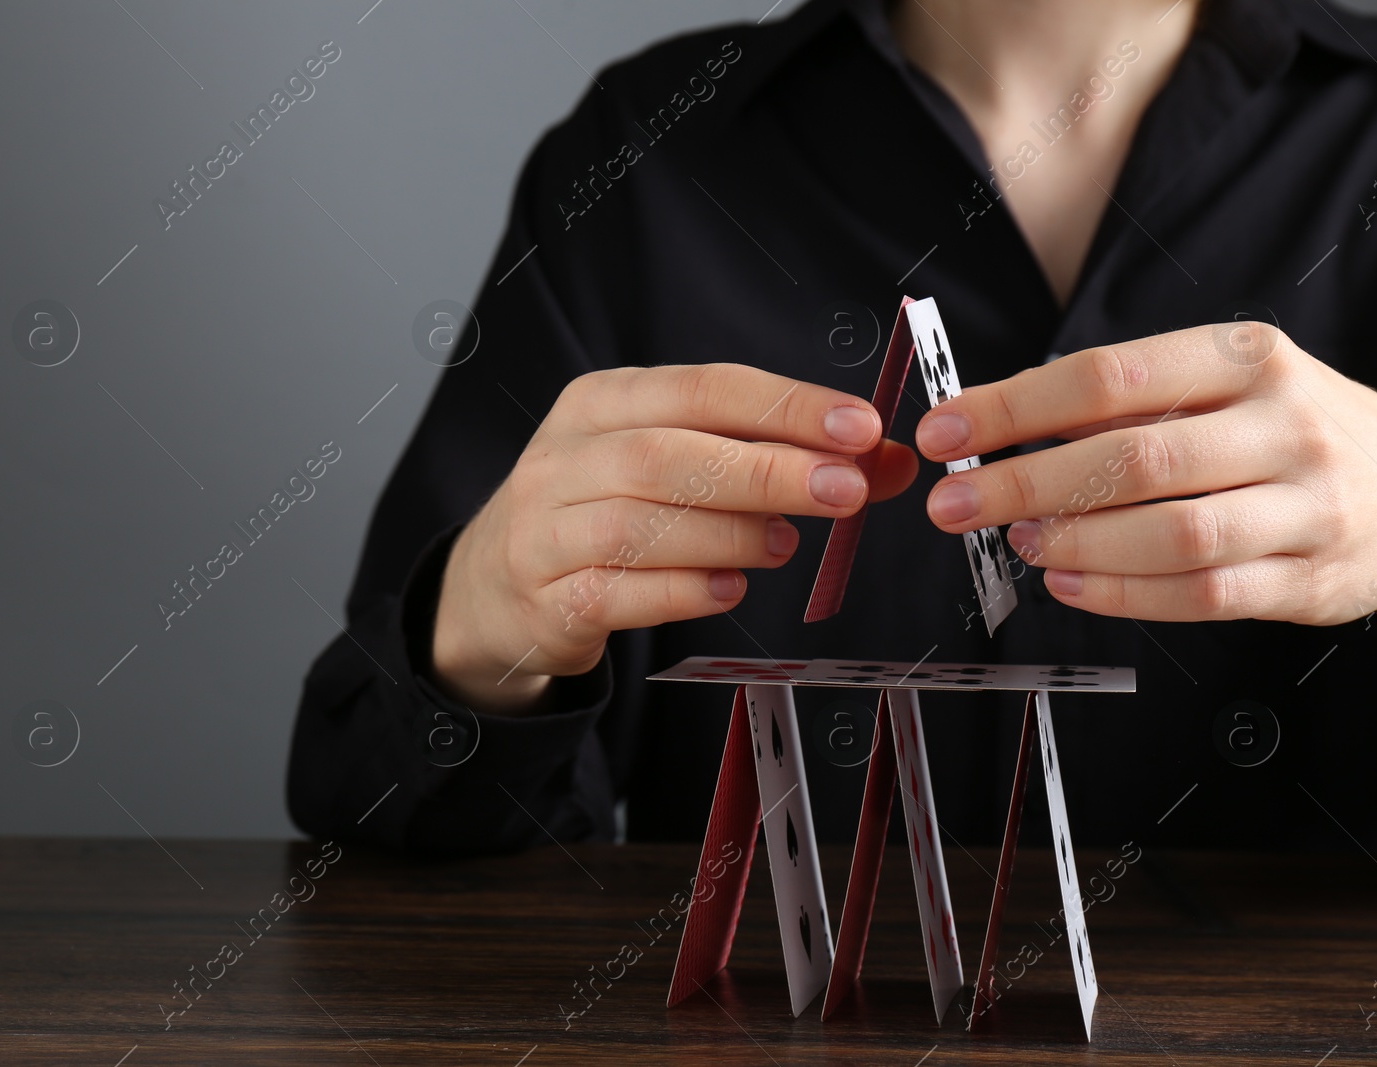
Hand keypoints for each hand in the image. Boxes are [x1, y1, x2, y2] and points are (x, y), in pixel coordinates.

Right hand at [433, 364, 919, 711]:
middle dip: (767, 469)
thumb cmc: (603, 512)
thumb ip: (771, 458)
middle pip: (669, 452)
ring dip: (729, 533)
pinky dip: (682, 590)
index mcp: (601, 402)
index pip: (704, 388)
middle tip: (845, 490)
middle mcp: (564, 456)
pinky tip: (731, 589)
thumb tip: (883, 461)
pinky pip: (617, 592)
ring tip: (786, 544)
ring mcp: (545, 529)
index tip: (861, 428)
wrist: (493, 588)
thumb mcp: (674, 465)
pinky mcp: (546, 599)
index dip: (787, 406)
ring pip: (640, 523)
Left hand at [913, 322, 1376, 672]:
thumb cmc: (1294, 431)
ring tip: (1017, 542)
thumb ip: (1131, 399)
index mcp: (1250, 359)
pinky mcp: (1309, 581)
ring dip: (1074, 543)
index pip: (1112, 377)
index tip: (947, 429)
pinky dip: (1120, 594)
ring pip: (1170, 534)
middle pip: (1133, 457)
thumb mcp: (1230, 384)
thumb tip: (1003, 416)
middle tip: (953, 503)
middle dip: (1024, 483)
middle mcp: (1284, 426)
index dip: (1016, 406)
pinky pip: (1200, 596)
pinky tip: (1067, 584)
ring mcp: (1305, 508)